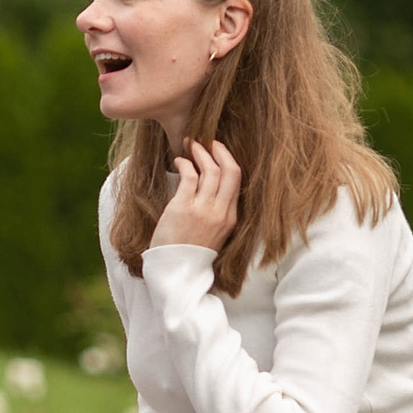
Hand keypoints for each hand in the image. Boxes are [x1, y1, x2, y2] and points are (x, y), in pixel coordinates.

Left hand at [152, 138, 240, 252]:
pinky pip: (189, 176)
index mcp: (231, 219)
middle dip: (219, 150)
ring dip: (200, 152)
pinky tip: (178, 161)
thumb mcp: (214, 234)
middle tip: (208, 140)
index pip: (237, 181)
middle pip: (230, 170)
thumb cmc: (189, 253)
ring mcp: (203, 210)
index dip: (228, 160)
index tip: (219, 151)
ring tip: (191, 145)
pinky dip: (185, 163)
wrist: (175, 273)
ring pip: (210, 170)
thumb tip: (209, 185)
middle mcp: (220, 212)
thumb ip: (217, 212)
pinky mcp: (183, 208)